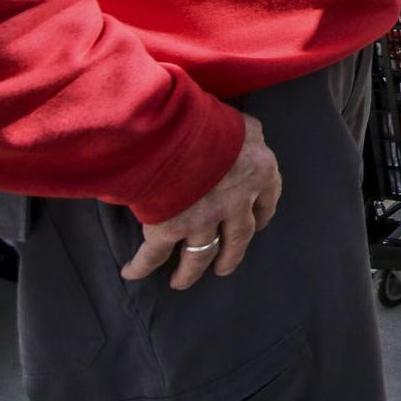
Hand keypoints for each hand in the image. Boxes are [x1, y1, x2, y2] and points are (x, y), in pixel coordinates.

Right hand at [121, 113, 280, 289]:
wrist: (176, 130)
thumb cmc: (209, 119)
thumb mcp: (242, 124)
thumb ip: (249, 136)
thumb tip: (251, 135)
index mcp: (259, 173)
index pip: (268, 200)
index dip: (262, 215)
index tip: (259, 224)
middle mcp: (237, 201)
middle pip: (239, 237)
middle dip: (232, 255)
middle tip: (225, 267)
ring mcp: (204, 218)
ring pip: (201, 254)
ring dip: (192, 271)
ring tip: (183, 281)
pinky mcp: (170, 227)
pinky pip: (154, 254)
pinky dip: (141, 265)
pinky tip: (132, 273)